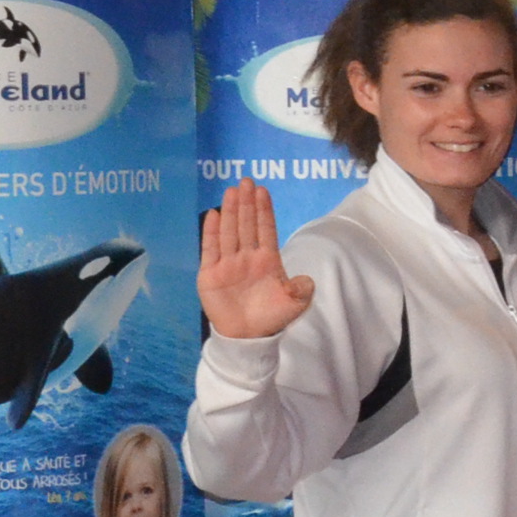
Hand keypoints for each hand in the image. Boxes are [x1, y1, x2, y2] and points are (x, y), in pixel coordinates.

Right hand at [197, 182, 313, 339]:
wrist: (247, 336)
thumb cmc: (271, 318)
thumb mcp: (294, 305)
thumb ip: (301, 291)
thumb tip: (306, 281)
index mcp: (268, 260)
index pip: (266, 229)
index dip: (264, 210)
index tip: (263, 190)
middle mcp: (247, 257)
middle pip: (247, 225)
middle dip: (247, 203)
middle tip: (246, 180)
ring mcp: (228, 263)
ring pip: (230, 232)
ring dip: (231, 211)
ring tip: (232, 191)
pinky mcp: (210, 273)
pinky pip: (210, 249)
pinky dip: (211, 232)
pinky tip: (213, 215)